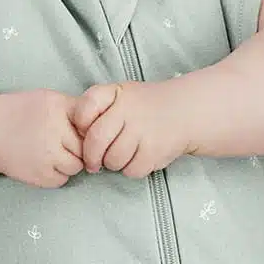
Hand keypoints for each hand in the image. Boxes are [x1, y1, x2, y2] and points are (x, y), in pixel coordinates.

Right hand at [0, 89, 83, 188]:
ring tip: (52, 153)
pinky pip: (62, 180)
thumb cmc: (23, 114)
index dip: (90, 130)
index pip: (91, 124)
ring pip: (76, 166)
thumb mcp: (49, 100)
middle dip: (79, 148)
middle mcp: (54, 130)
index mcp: (58, 107)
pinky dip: (56, 175)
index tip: (82, 132)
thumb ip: (74, 110)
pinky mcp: (40, 175)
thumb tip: (104, 128)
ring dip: (69, 163)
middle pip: (87, 147)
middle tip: (63, 144)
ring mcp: (47, 155)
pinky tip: (43, 163)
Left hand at [73, 80, 191, 179]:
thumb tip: (78, 139)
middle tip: (94, 163)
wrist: (185, 111)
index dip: (80, 126)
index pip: (84, 110)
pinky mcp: (154, 150)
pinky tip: (139, 158)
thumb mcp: (120, 96)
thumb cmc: (144, 107)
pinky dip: (132, 169)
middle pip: (95, 142)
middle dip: (91, 157)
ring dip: (114, 164)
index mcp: (115, 93)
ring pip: (112, 160)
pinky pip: (131, 170)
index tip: (85, 132)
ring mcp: (142, 130)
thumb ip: (97, 110)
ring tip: (123, 155)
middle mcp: (128, 109)